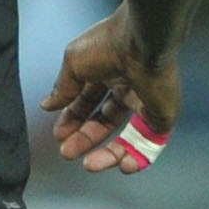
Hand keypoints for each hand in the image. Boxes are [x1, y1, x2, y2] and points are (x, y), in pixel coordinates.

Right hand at [41, 5, 182, 172]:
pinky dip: (136, 157)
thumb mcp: (73, 64)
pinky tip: (121, 165)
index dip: (72, 119)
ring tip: (89, 165)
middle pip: (104, 121)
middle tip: (67, 152)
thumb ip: (62, 88)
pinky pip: (149, 144)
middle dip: (85, 138)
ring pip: (126, 136)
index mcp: (107, 71)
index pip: (88, 101)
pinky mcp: (161, 116)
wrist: (143, 43)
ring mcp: (146, 103)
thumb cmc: (107, 44)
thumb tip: (47, 105)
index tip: (59, 134)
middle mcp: (128, 87)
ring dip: (107, 154)